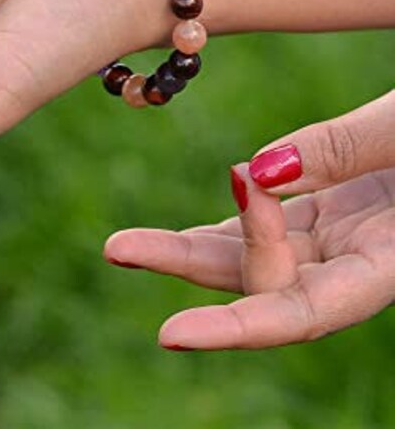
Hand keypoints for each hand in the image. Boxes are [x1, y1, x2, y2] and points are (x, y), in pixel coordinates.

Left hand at [104, 163, 394, 349]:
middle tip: (118, 248)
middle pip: (260, 282)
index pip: (302, 312)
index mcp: (389, 260)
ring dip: (188, 247)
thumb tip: (254, 170)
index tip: (169, 334)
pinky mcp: (331, 203)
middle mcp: (359, 257)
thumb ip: (341, 151)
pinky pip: (268, 218)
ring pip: (254, 252)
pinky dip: (230, 214)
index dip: (236, 329)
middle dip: (185, 268)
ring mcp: (342, 231)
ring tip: (124, 246)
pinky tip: (178, 230)